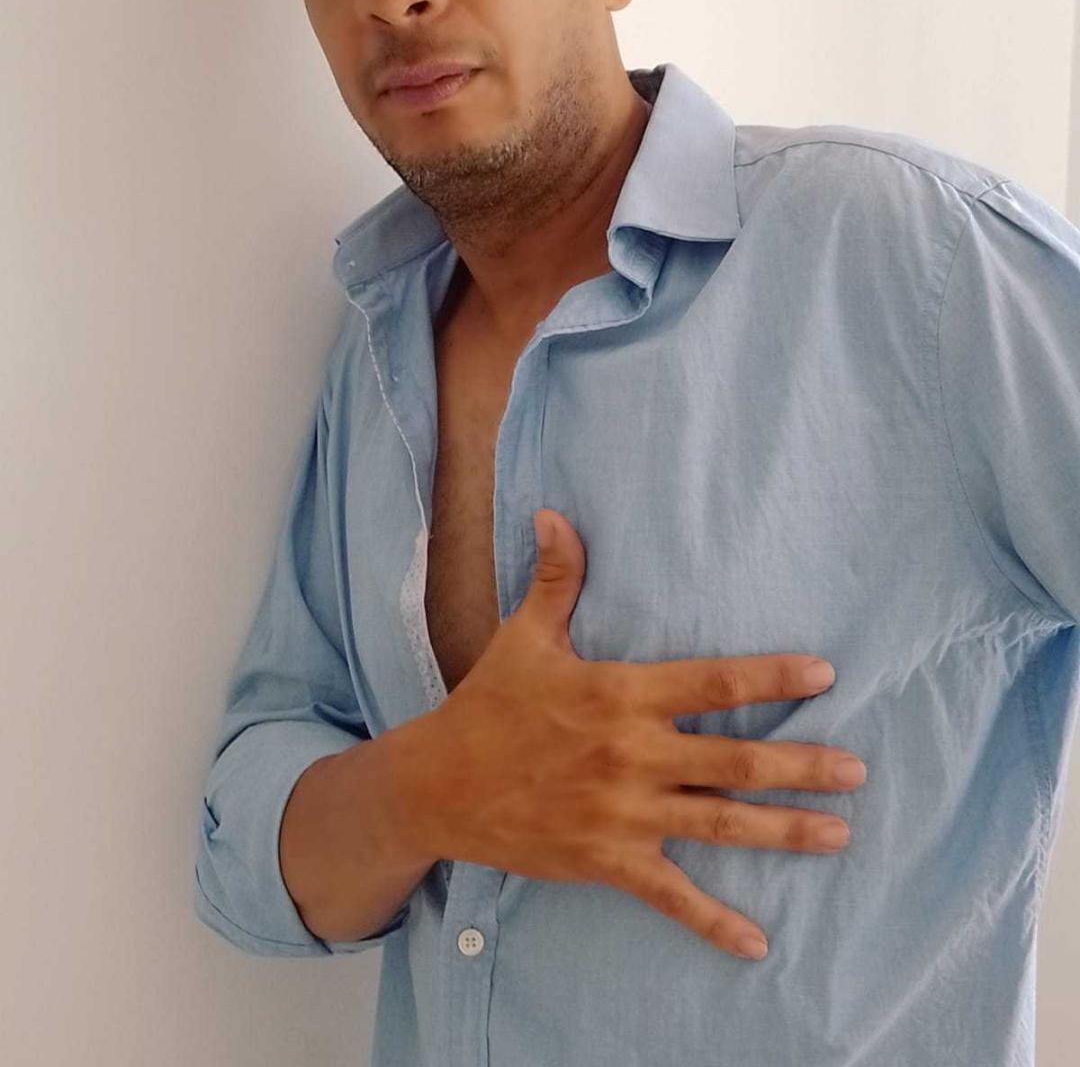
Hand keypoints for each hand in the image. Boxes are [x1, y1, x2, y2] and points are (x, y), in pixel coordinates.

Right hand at [403, 509, 865, 960]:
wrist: (438, 784)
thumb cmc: (489, 703)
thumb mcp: (524, 635)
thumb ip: (556, 578)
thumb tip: (556, 514)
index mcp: (620, 694)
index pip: (712, 681)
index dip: (771, 676)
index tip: (824, 674)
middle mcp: (632, 754)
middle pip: (734, 760)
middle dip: (800, 765)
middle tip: (856, 770)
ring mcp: (623, 813)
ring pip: (718, 823)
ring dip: (783, 831)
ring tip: (838, 834)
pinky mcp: (606, 860)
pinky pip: (669, 895)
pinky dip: (713, 923)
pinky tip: (756, 943)